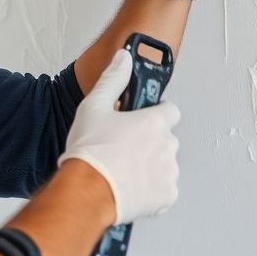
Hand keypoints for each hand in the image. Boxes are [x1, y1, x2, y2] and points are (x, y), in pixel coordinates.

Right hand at [58, 50, 180, 223]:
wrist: (86, 194)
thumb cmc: (89, 155)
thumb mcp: (93, 106)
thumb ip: (113, 78)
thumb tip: (124, 59)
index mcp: (154, 122)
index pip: (170, 109)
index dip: (156, 112)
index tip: (143, 118)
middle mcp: (167, 145)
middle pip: (165, 138)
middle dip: (150, 141)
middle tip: (125, 147)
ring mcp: (169, 172)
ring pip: (165, 163)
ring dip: (151, 165)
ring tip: (124, 168)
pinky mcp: (166, 196)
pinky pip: (164, 189)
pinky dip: (151, 189)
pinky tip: (131, 185)